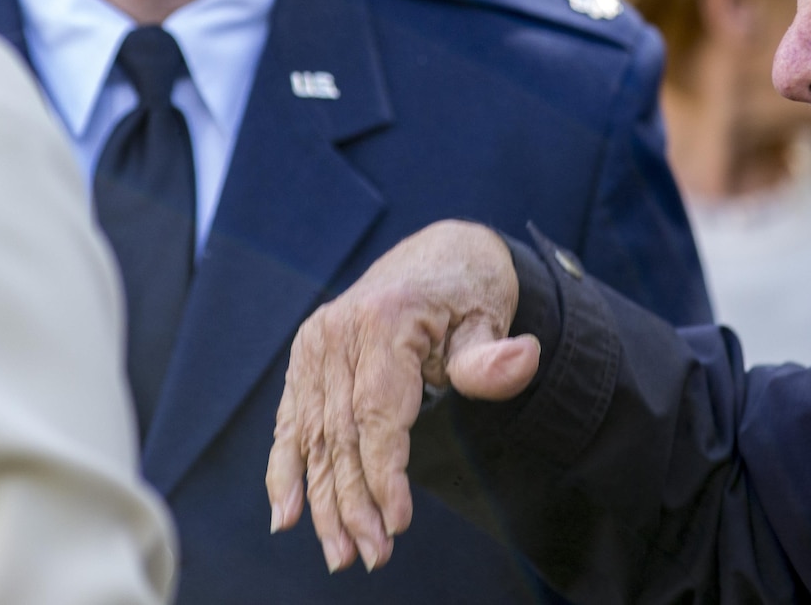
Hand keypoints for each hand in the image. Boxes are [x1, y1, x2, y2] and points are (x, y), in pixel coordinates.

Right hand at [266, 220, 540, 573]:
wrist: (441, 252)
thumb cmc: (470, 289)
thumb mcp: (490, 316)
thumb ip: (492, 356)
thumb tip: (524, 358)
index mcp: (383, 320)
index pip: (377, 413)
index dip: (384, 472)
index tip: (397, 523)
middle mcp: (338, 331)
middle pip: (340, 434)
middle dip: (352, 502)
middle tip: (368, 557)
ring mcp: (316, 343)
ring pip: (313, 436)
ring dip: (321, 501)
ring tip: (338, 552)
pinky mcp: (307, 355)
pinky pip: (292, 419)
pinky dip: (286, 469)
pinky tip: (287, 515)